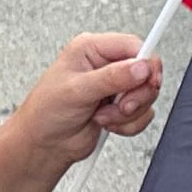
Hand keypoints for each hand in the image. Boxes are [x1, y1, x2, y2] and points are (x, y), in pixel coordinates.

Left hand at [9, 32, 162, 171]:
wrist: (44, 145)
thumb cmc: (46, 112)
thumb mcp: (77, 90)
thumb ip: (112, 77)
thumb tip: (141, 67)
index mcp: (91, 49)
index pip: (133, 46)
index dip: (145, 63)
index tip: (148, 81)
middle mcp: (105, 64)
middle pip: (145, 71)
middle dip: (136, 94)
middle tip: (120, 105)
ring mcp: (114, 87)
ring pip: (146, 95)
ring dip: (128, 112)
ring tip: (104, 116)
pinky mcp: (120, 107)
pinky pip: (143, 113)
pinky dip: (129, 124)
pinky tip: (107, 124)